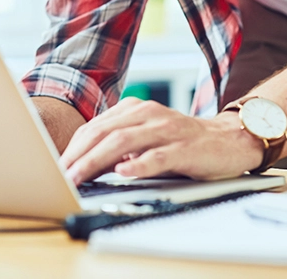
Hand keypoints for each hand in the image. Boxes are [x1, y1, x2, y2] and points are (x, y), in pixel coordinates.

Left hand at [58, 98, 264, 183]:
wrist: (230, 140)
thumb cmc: (182, 143)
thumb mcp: (146, 139)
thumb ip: (118, 147)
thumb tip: (83, 165)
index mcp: (134, 110)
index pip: (94, 128)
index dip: (72, 148)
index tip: (56, 168)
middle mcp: (148, 114)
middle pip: (103, 133)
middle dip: (78, 156)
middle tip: (60, 176)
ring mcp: (167, 129)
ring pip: (123, 142)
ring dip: (96, 161)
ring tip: (79, 177)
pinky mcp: (185, 147)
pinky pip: (158, 155)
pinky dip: (139, 164)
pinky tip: (124, 172)